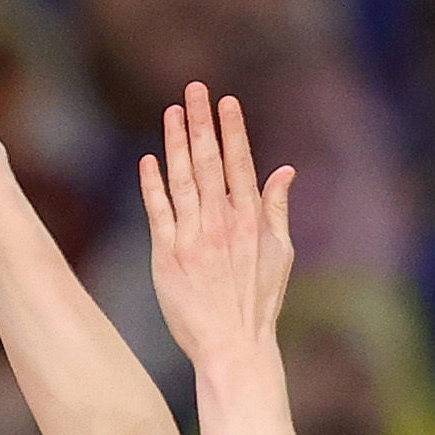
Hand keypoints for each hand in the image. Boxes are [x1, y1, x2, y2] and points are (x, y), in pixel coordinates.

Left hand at [138, 84, 293, 373]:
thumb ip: (277, 208)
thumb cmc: (259, 302)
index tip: (226, 101)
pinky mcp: (167, 255)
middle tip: (194, 88)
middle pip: (209, 162)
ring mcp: (193, 238)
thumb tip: (284, 169)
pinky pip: (158, 211)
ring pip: (182, 179)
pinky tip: (150, 158)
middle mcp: (222, 223)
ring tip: (172, 111)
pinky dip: (153, 183)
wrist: (232, 345)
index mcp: (251, 220)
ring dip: (176, 142)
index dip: (232, 130)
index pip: (240, 163)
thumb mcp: (282, 254)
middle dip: (202, 122)